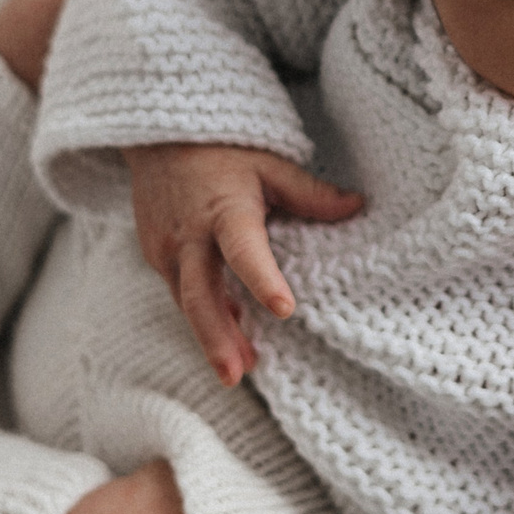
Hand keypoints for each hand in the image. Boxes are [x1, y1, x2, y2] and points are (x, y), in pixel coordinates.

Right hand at [124, 142, 362, 385]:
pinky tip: (226, 336)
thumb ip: (310, 193)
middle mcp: (189, 236)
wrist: (158, 139)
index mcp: (224, 211)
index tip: (283, 309)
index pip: (244, 250)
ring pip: (187, 302)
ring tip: (237, 370)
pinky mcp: (155, 258)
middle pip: (200, 296)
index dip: (262, 279)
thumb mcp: (269, 164)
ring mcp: (166, 250)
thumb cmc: (221, 151)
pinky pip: (180, 292)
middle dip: (217, 339)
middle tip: (236, 375)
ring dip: (212, 336)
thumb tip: (358, 206)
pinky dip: (203, 315)